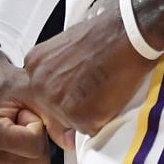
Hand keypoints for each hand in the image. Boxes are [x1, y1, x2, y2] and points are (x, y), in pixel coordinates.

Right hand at [0, 50, 56, 163]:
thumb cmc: (5, 83)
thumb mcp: (31, 90)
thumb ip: (53, 115)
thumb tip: (70, 143)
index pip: (36, 149)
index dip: (39, 127)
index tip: (24, 111)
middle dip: (38, 140)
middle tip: (20, 119)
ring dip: (32, 150)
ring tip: (16, 128)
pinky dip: (26, 159)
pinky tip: (13, 140)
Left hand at [23, 0, 160, 145]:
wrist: (128, 34)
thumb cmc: (104, 35)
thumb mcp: (67, 46)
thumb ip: (57, 72)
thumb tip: (61, 94)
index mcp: (34, 65)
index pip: (40, 96)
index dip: (62, 95)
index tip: (76, 87)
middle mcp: (40, 85)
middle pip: (52, 113)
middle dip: (73, 107)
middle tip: (94, 88)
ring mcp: (57, 102)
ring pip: (71, 124)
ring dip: (88, 113)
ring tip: (103, 88)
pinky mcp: (79, 117)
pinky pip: (90, 130)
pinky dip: (102, 119)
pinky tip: (109, 95)